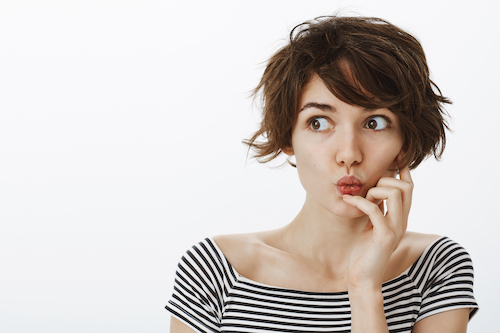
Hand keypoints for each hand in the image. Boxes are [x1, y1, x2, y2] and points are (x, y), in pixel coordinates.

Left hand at [342, 165, 412, 291]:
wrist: (362, 279)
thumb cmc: (363, 252)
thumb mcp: (370, 225)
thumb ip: (375, 208)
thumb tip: (371, 188)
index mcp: (400, 217)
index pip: (409, 188)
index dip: (403, 170)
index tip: (394, 156)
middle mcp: (402, 221)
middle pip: (406, 187)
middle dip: (385, 180)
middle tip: (366, 189)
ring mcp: (395, 229)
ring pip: (395, 193)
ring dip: (374, 190)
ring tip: (357, 198)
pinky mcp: (384, 237)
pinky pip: (375, 209)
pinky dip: (359, 202)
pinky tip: (347, 201)